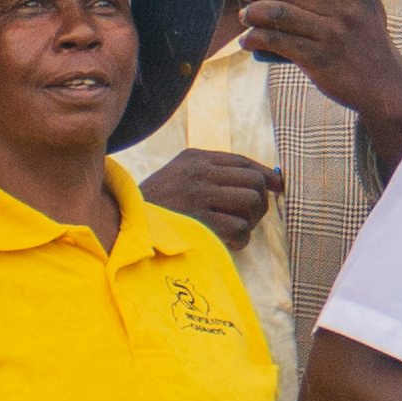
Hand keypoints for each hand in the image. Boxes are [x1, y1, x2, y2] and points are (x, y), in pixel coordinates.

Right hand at [143, 148, 283, 241]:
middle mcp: (199, 172)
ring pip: (252, 202)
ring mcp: (199, 195)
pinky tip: (229, 242)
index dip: (266, 175)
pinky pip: (239, 228)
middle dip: (261, 201)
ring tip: (237, 229)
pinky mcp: (199, 221)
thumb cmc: (157, 206)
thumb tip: (269, 180)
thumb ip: (216, 173)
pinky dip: (241, 238)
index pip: (244, 162)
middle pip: (254, 181)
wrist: (123, 226)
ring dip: (251, 220)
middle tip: (252, 216)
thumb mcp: (180, 176)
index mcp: (196, 158)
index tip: (278, 187)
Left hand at [234, 0, 401, 127]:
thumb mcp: (370, 1)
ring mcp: (333, 38)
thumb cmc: (369, 38)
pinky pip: (278, 42)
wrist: (383, 87)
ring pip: (281, 15)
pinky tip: (248, 40)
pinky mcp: (318, 60)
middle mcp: (348, 14)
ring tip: (244, 14)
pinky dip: (257, 39)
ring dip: (254, 13)